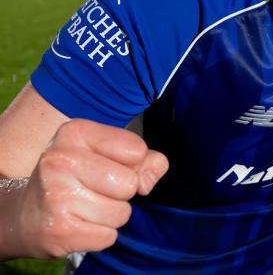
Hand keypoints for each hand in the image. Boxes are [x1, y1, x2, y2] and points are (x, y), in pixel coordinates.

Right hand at [8, 119, 167, 258]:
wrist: (27, 214)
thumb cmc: (77, 178)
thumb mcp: (108, 154)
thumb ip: (144, 159)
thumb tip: (148, 180)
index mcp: (75, 132)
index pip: (136, 150)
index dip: (133, 165)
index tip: (107, 166)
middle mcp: (61, 160)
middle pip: (130, 184)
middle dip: (122, 193)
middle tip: (94, 190)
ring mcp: (56, 196)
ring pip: (121, 213)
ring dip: (111, 216)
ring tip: (85, 208)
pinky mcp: (58, 230)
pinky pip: (108, 236)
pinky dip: (100, 235)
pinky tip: (78, 224)